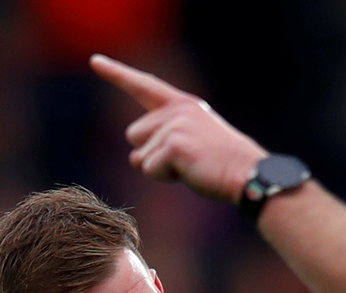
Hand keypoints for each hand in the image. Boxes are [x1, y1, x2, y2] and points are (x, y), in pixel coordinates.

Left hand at [90, 54, 267, 202]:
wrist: (249, 175)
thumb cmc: (223, 165)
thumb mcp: (192, 143)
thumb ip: (162, 141)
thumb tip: (134, 158)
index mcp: (183, 104)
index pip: (144, 86)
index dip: (117, 74)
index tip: (95, 61)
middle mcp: (176, 110)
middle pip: (134, 134)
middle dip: (151, 153)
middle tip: (186, 160)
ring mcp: (174, 126)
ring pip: (140, 156)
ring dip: (159, 168)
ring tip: (191, 166)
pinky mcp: (173, 145)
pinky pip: (150, 169)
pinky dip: (166, 178)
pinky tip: (191, 173)